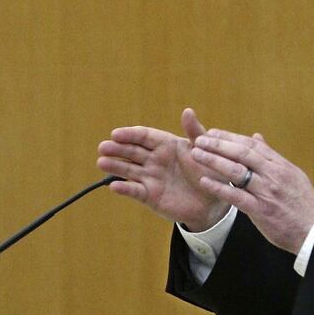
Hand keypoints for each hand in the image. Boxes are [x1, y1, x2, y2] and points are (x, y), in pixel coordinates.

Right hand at [98, 108, 229, 230]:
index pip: (144, 137)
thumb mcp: (203, 151)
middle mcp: (155, 160)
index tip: (115, 134)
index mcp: (166, 145)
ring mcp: (150, 178)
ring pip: (129, 170)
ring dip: (115, 166)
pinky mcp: (150, 196)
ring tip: (101, 162)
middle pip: (132, 152)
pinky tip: (114, 185)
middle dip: (117, 149)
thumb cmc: (210, 173)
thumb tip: (187, 111)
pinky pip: (135, 191)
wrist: (213, 203)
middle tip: (103, 147)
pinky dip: (125, 189)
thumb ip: (194, 132)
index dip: (130, 135)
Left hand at [190, 131, 313, 253]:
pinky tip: (204, 181)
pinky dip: (218, 188)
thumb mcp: (291, 175)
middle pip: (242, 153)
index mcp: (280, 165)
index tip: (213, 133)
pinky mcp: (261, 210)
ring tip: (196, 154)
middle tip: (200, 139)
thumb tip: (257, 137)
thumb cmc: (301, 204)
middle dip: (218, 144)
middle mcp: (274, 175)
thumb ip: (272, 157)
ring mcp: (267, 192)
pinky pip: (236, 196)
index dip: (230, 137)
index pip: (252, 145)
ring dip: (214, 161)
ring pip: (236, 171)